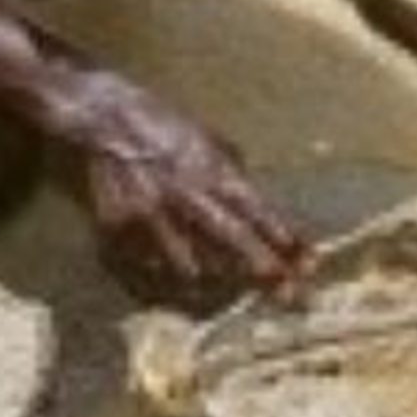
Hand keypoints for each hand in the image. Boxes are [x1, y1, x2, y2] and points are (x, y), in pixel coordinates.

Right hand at [72, 92, 312, 312]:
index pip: (257, 210)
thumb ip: (235, 179)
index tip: (309, 264)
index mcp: (213, 169)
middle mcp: (186, 194)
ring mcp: (152, 215)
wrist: (107, 121)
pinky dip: (169, 274)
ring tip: (232, 291)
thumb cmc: (167, 129)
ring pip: (193, 266)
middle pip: (233, 241)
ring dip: (218, 282)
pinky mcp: (121, 230)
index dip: (285, 239)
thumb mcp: (212, 142)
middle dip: (264, 270)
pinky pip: (152, 267)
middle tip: (292, 296)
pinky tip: (179, 276)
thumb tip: (265, 217)